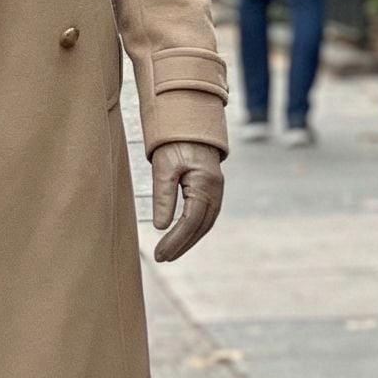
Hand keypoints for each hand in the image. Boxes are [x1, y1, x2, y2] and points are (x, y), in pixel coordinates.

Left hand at [149, 141, 223, 263]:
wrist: (190, 119)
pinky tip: (180, 236)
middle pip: (200, 226)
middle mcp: (215, 190)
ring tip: (169, 253)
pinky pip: (204, 214)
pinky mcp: (212, 188)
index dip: (176, 240)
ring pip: (204, 223)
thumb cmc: (174, 142)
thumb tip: (161, 226)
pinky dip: (193, 229)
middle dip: (182, 245)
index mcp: (204, 184)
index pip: (190, 221)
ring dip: (188, 240)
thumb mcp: (163, 167)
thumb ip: (163, 197)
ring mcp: (216, 190)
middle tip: (162, 258)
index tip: (160, 254)